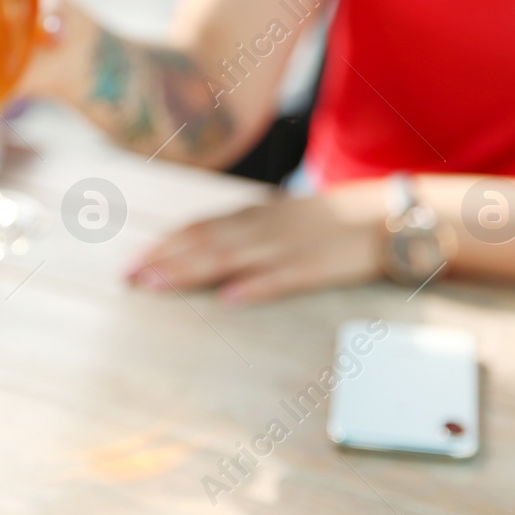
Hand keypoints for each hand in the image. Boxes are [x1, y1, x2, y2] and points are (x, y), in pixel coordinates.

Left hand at [127, 184, 389, 303]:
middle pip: (204, 243)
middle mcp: (263, 228)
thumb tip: (204, 243)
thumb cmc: (328, 222)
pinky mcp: (315, 268)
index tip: (132, 261)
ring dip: (190, 271)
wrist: (386, 216)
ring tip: (157, 284)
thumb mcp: (280, 217)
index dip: (164, 244)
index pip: (198, 228)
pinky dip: (254, 287)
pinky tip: (229, 298)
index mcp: (254, 216)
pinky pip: (281, 279)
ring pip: (231, 258)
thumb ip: (245, 229)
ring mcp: (287, 247)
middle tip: (128, 277)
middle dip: (163, 260)